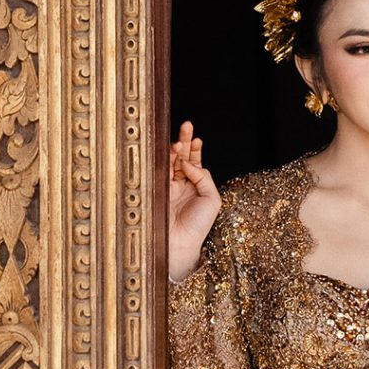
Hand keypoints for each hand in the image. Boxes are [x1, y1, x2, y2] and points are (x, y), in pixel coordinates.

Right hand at [167, 118, 222, 280]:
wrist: (179, 244)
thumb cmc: (198, 225)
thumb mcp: (212, 199)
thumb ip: (203, 177)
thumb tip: (189, 162)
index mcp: (196, 186)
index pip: (195, 162)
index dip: (195, 149)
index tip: (197, 138)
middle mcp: (181, 184)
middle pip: (182, 157)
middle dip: (185, 141)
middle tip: (187, 125)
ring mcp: (167, 186)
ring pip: (171, 161)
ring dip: (176, 148)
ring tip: (181, 140)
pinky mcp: (156, 190)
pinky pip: (161, 171)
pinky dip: (167, 160)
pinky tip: (174, 153)